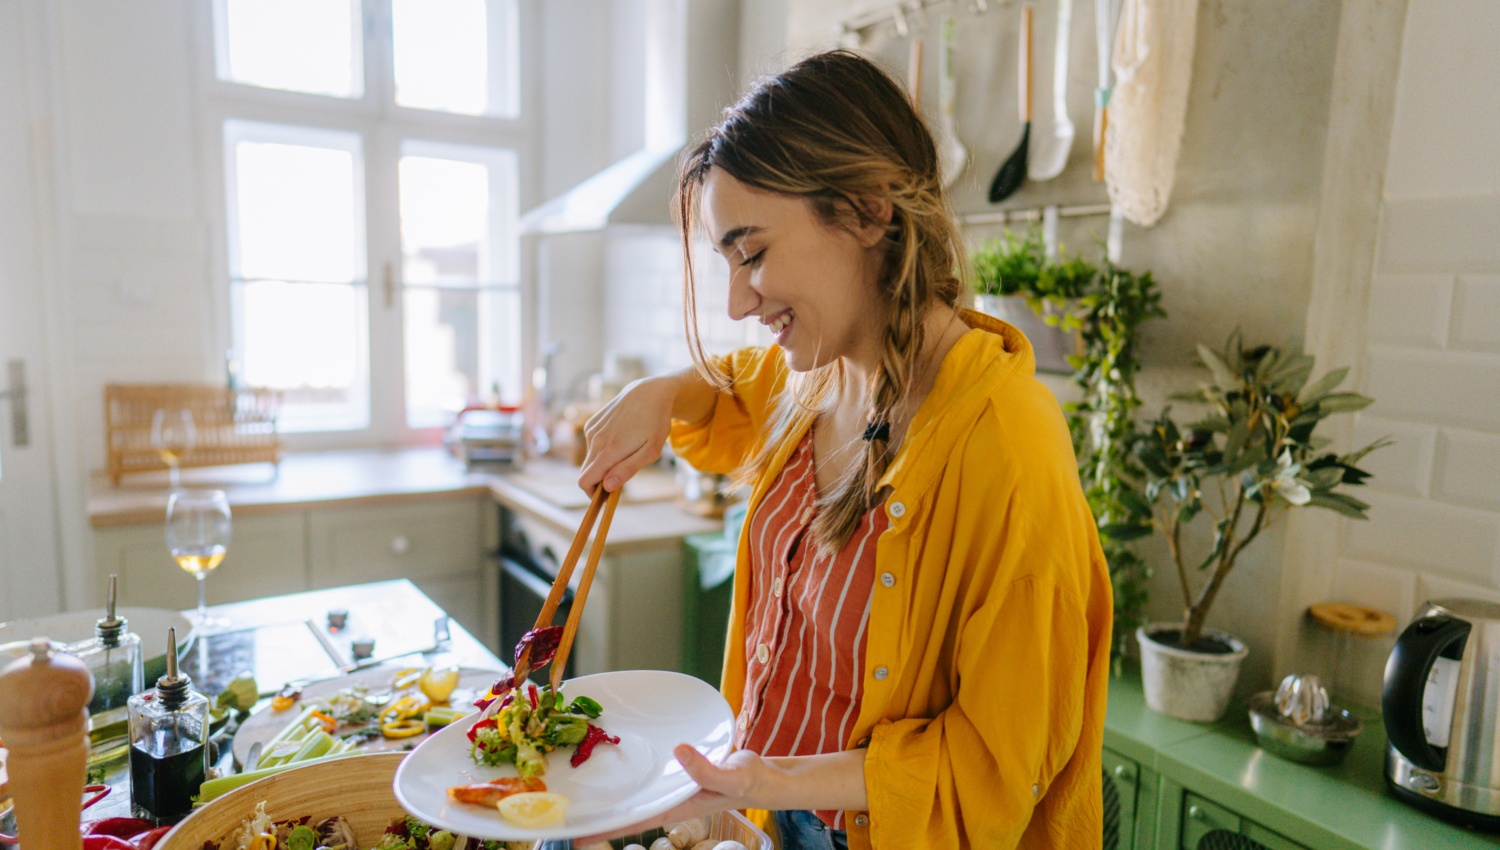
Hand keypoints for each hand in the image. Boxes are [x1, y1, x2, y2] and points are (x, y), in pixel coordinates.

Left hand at [574, 745, 766, 843]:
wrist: (763, 778)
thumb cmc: (748, 781)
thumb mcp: (731, 776)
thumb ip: (705, 768)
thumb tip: (680, 751)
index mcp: (677, 804)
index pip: (634, 820)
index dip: (606, 827)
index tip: (576, 835)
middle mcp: (669, 798)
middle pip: (627, 810)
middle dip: (599, 815)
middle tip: (563, 817)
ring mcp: (671, 785)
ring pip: (635, 793)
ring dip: (612, 795)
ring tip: (580, 795)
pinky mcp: (676, 770)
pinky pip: (647, 775)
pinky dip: (631, 774)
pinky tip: (619, 770)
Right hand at [577, 376, 677, 493]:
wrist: (649, 392)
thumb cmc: (655, 424)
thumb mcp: (650, 451)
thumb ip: (627, 470)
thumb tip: (607, 486)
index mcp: (609, 450)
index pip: (585, 481)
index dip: (593, 494)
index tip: (608, 497)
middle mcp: (595, 440)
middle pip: (586, 473)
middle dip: (599, 481)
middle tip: (621, 477)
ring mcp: (592, 430)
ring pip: (589, 459)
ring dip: (602, 464)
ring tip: (626, 453)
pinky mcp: (591, 423)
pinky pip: (591, 445)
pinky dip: (601, 450)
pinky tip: (619, 439)